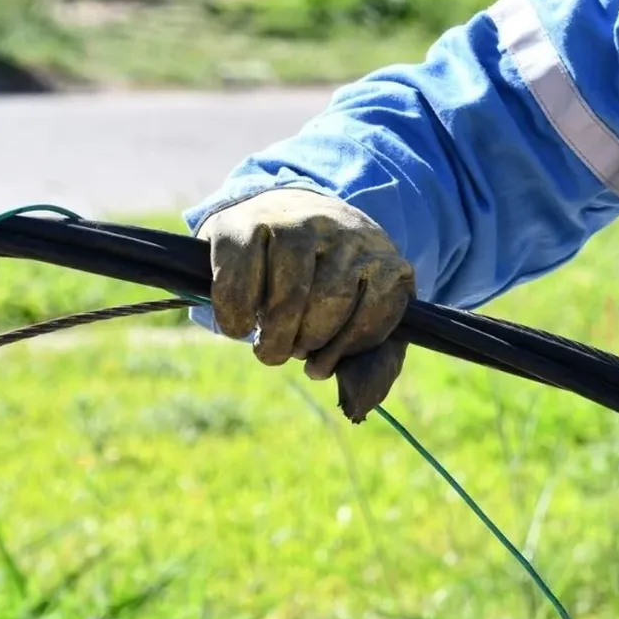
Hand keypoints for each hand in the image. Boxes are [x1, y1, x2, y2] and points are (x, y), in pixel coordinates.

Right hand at [197, 188, 414, 421]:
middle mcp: (343, 231)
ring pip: (288, 295)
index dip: (347, 347)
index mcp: (382, 257)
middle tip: (291, 350)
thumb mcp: (363, 316)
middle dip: (307, 341)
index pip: (378, 307)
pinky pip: (239, 282)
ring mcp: (294, 223)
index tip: (322, 363)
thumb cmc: (327, 282)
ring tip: (269, 344)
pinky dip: (236, 316)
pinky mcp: (245, 224)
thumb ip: (372, 363)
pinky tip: (241, 326)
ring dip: (275, 334)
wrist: (284, 213)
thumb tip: (358, 405)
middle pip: (330, 301)